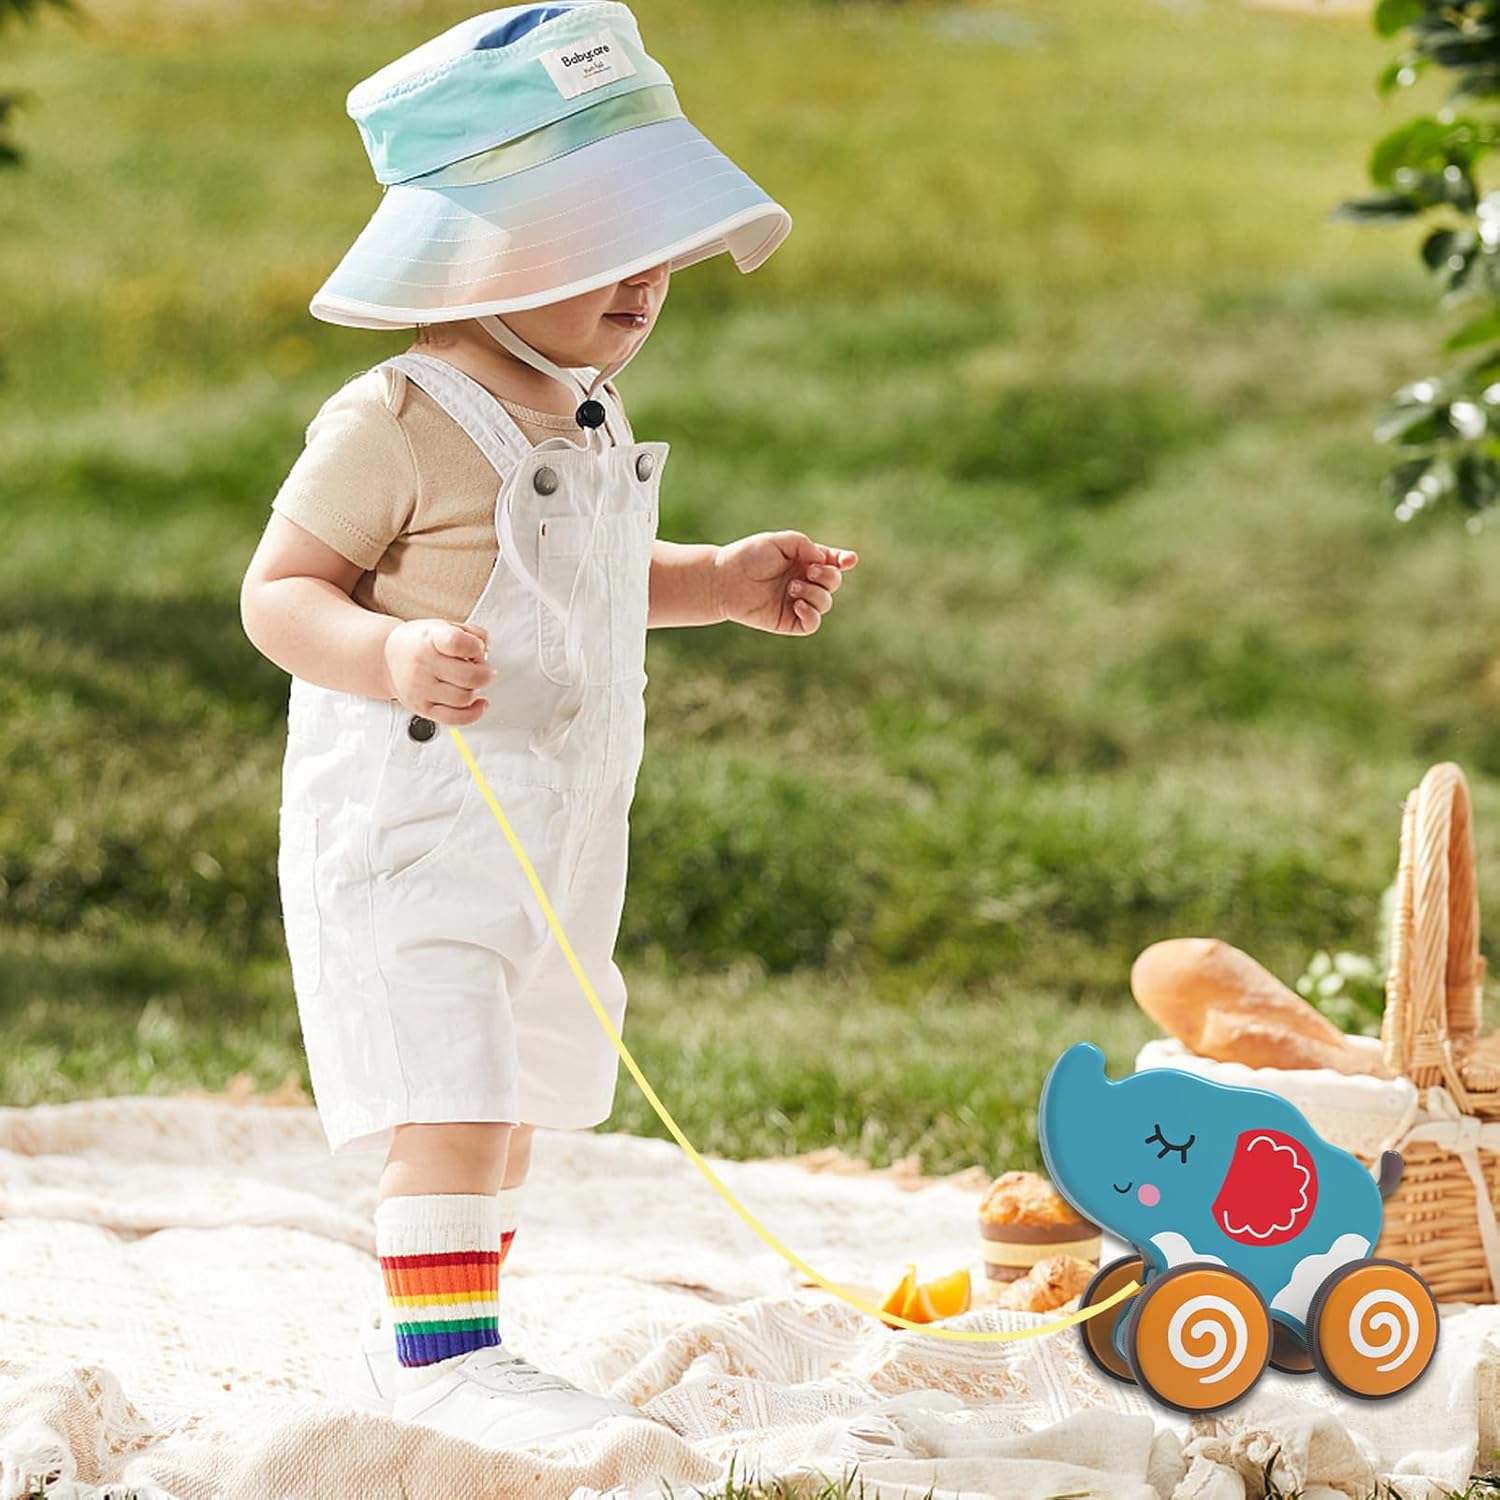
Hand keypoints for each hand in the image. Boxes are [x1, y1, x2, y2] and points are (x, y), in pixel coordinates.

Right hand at [383, 618, 495, 723]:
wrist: (387, 659)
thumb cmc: (419, 643)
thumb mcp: (443, 626)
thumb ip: (471, 634)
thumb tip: (486, 649)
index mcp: (430, 639)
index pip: (458, 642)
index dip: (477, 647)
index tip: (478, 648)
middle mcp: (423, 665)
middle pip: (469, 677)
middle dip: (486, 673)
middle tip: (484, 669)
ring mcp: (421, 689)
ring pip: (464, 698)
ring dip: (477, 690)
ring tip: (472, 682)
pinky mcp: (422, 709)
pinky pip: (454, 718)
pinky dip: (474, 714)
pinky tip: (479, 703)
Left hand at [713, 531, 857, 635]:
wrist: (724, 580)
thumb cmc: (748, 557)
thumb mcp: (778, 541)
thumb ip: (804, 545)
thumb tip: (823, 560)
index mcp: (803, 561)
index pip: (832, 562)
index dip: (844, 561)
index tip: (849, 560)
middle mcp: (804, 581)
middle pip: (834, 582)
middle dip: (827, 576)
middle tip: (808, 572)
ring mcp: (797, 602)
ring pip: (826, 603)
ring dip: (815, 594)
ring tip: (792, 588)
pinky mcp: (789, 621)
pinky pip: (812, 624)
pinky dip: (811, 614)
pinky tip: (798, 604)